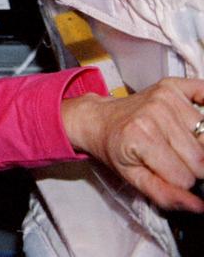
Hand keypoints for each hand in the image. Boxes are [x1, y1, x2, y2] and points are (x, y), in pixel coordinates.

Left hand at [61, 76, 203, 212]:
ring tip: (175, 144)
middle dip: (190, 167)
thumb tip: (197, 205)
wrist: (99, 119)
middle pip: (200, 159)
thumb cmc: (115, 148)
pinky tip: (192, 124)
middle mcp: (154, 112)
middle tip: (170, 160)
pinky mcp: (173, 86)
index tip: (165, 174)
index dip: (178, 182)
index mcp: (140, 136)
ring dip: (196, 147)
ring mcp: (165, 97)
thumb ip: (164, 194)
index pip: (185, 177)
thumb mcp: (132, 177)